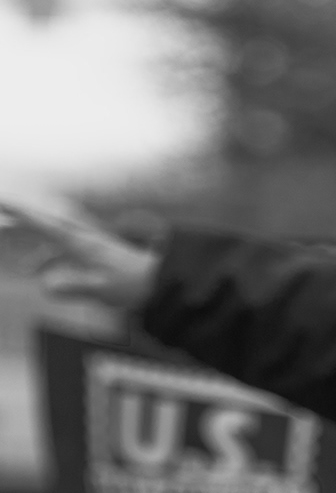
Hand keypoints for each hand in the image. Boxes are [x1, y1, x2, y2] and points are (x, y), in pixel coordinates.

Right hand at [0, 199, 160, 308]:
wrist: (164, 282)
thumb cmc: (134, 285)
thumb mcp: (101, 290)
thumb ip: (73, 287)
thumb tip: (46, 286)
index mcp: (83, 244)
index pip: (46, 225)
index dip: (23, 214)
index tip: (3, 202)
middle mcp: (86, 240)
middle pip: (49, 225)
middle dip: (26, 220)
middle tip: (4, 213)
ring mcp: (93, 246)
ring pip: (59, 241)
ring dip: (42, 252)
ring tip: (28, 269)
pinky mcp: (99, 255)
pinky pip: (70, 252)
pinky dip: (56, 261)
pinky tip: (49, 276)